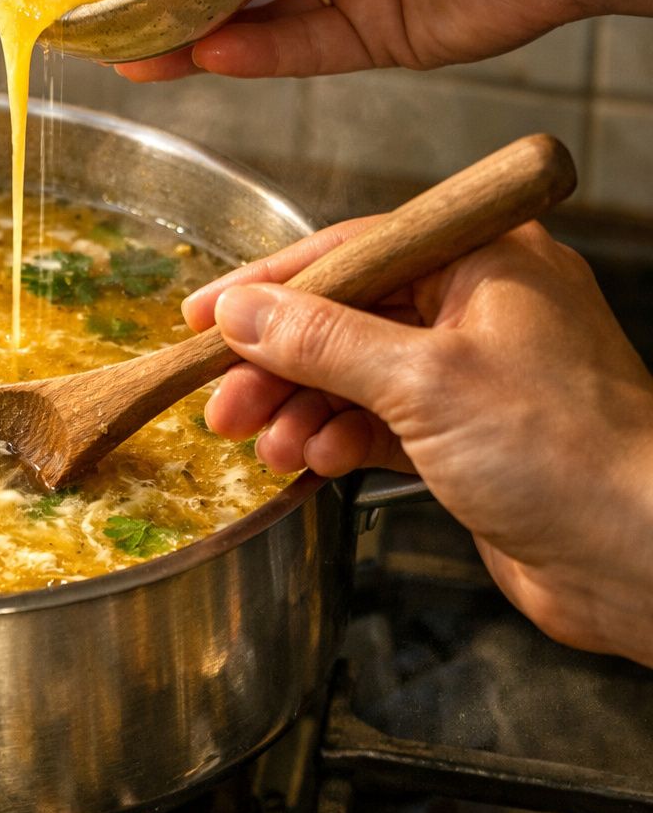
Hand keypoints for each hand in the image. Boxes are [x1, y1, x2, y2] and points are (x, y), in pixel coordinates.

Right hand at [186, 219, 652, 664]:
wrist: (646, 560)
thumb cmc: (565, 451)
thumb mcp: (422, 381)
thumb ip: (321, 341)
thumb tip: (241, 312)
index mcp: (485, 261)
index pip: (352, 251)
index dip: (270, 285)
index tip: (204, 315)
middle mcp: (479, 307)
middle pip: (345, 317)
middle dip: (278, 363)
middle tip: (222, 401)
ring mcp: (474, 374)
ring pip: (354, 375)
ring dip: (300, 409)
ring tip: (264, 445)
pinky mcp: (467, 437)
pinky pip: (377, 423)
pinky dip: (338, 440)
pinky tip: (313, 464)